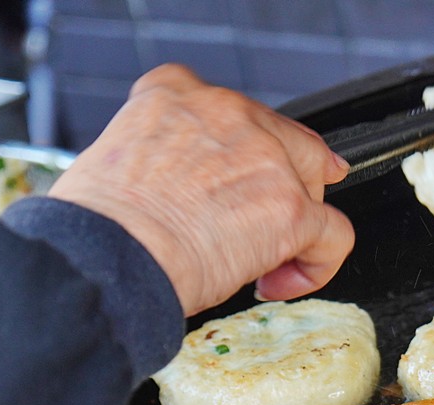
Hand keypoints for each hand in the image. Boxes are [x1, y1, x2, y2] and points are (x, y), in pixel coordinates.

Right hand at [48, 64, 353, 315]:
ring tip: (260, 262)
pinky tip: (282, 282)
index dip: (240, 154)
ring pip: (314, 186)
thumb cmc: (99, 225)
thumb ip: (160, 154)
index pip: (231, 113)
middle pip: (286, 143)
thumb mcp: (113, 156)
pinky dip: (318, 264)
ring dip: (296, 226)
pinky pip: (334, 235)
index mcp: (176, 94)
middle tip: (253, 227)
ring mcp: (267, 160)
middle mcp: (228, 114)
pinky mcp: (292, 210)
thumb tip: (179, 190)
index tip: (230, 184)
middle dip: (280, 186)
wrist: (108, 256)